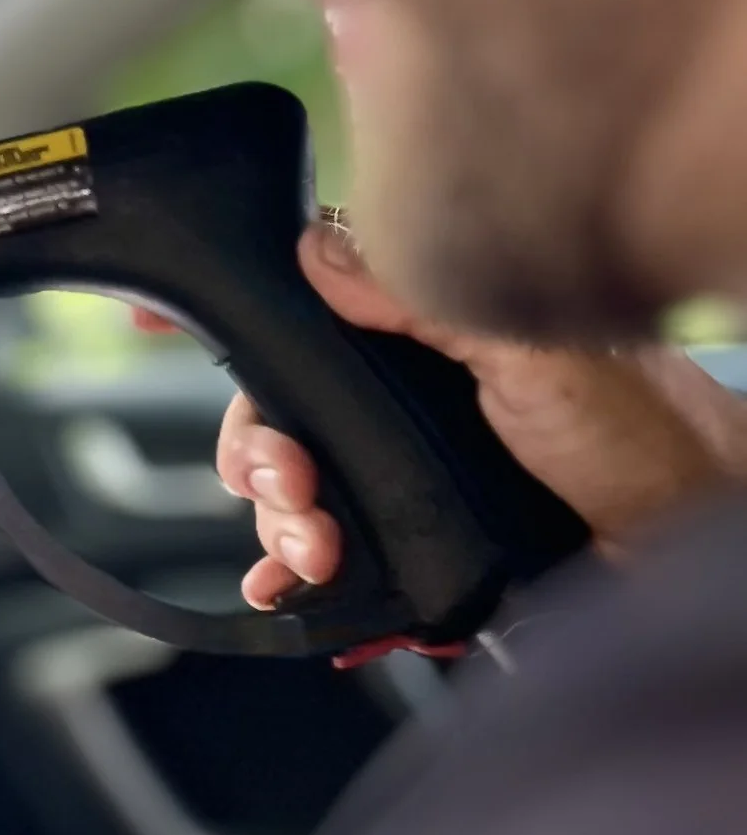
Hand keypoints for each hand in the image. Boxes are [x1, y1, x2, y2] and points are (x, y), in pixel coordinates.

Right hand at [218, 217, 746, 608]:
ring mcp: (400, 468)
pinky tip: (289, 586)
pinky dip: (288, 574)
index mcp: (425, 329)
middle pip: (274, 408)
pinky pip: (319, 554)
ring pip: (288, 486)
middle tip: (289, 491)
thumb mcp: (533, 347)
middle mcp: (403, 393)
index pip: (305, 301)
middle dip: (259, 454)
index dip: (226, 308)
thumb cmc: (643, 434)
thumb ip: (424, 299)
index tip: (153, 315)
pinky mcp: (406, 540)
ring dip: (276, 521)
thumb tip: (318, 249)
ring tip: (313, 549)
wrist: (682, 543)